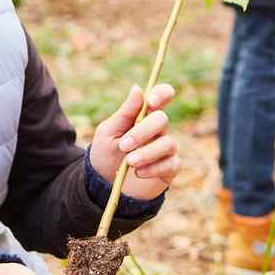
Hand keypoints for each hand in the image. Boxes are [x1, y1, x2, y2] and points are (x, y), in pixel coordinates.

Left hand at [89, 84, 179, 200]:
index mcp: (143, 115)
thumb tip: (137, 88)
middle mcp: (157, 130)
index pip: (161, 96)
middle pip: (162, 120)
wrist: (104, 186)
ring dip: (147, 153)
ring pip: (168, 143)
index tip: (151, 102)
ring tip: (129, 162)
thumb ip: (125, 112)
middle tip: (124, 145)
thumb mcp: (108, 132)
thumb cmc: (105, 154)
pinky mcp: (170, 168)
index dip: (161, 94)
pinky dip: (153, 168)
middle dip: (142, 132)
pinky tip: (138, 173)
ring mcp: (165, 149)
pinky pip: (171, 163)